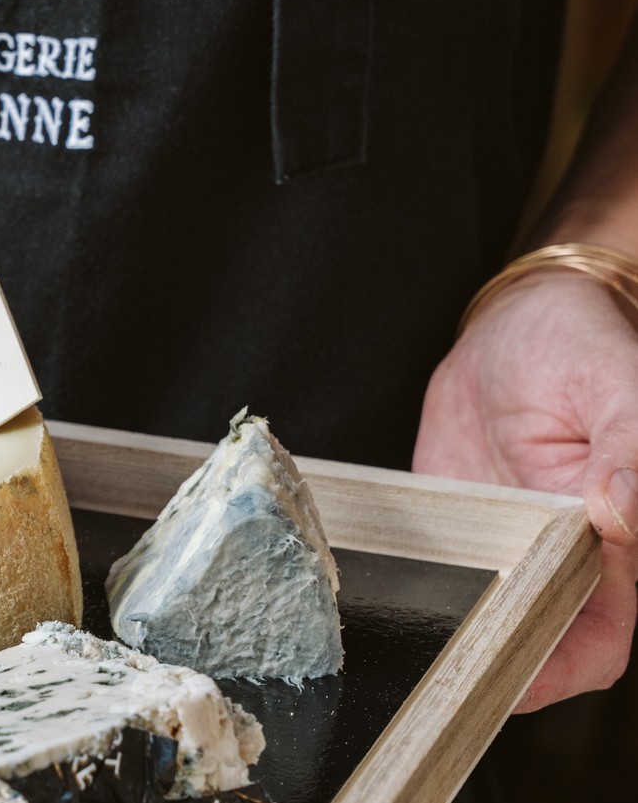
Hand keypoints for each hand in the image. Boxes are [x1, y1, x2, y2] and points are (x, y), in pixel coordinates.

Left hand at [413, 271, 637, 710]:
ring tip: (405, 639)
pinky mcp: (466, 535)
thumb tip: (622, 511)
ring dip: (452, 635)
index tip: (509, 670)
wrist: (514, 327)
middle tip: (436, 658)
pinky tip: (382, 594)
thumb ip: (628, 445)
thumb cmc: (577, 344)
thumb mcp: (611, 378)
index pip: (602, 639)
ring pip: (487, 621)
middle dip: (493, 661)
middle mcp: (573, 559)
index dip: (563, 666)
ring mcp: (514, 550)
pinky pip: (444, 578)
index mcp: (625, 540)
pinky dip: (421, 594)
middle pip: (539, 645)